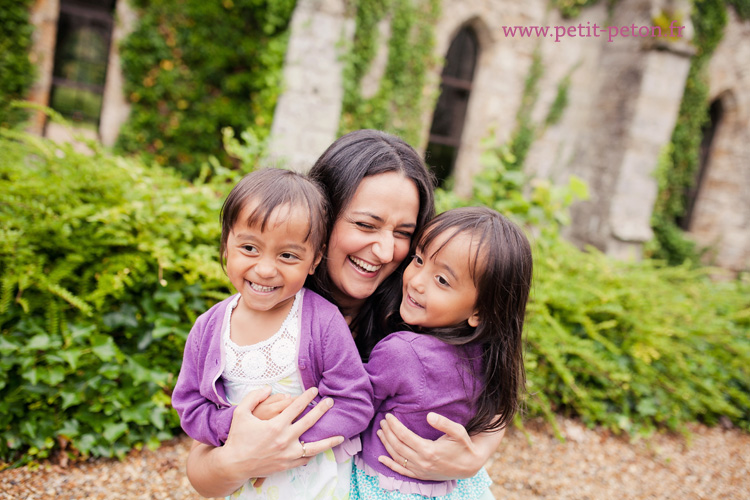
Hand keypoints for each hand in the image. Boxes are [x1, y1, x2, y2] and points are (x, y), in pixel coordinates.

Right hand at [186, 386, 343, 496]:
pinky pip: (305, 459)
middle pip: (309, 422)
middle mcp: (284, 439)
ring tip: (341, 436)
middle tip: (330, 402)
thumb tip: (267, 388)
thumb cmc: (237, 438)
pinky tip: (320, 449)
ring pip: (314, 446)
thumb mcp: (241, 413)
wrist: (234, 465)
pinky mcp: (287, 464)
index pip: (296, 407)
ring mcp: (287, 454)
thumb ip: (253, 397)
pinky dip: (314, 453)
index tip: (314, 390)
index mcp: (275, 425)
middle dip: (322, 410)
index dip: (307, 396)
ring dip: (328, 440)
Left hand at [376, 412, 503, 480]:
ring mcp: (420, 470)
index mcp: (429, 450)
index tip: (388, 416)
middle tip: (382, 421)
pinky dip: (390, 465)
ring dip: (386, 444)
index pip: (404, 436)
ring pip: (397, 457)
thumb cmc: (463, 445)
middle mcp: (422, 462)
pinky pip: (401, 471)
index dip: (394, 425)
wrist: (470, 465)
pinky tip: (381, 458)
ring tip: (380, 432)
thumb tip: (429, 415)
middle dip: (388, 432)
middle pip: (398, 445)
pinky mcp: (420, 476)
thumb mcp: (458, 431)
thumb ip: (443, 423)